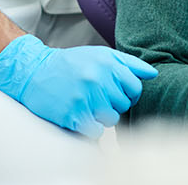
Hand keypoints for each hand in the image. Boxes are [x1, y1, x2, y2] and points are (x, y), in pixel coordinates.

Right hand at [0, 34, 156, 137]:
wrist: (34, 72)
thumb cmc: (71, 64)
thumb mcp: (100, 55)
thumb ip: (128, 63)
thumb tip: (153, 73)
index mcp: (107, 63)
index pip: (135, 87)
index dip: (127, 93)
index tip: (114, 92)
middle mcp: (98, 79)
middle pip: (123, 105)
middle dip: (113, 104)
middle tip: (96, 97)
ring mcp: (85, 97)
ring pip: (112, 119)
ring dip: (102, 117)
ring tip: (87, 105)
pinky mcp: (73, 114)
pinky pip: (97, 131)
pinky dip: (91, 127)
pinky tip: (80, 115)